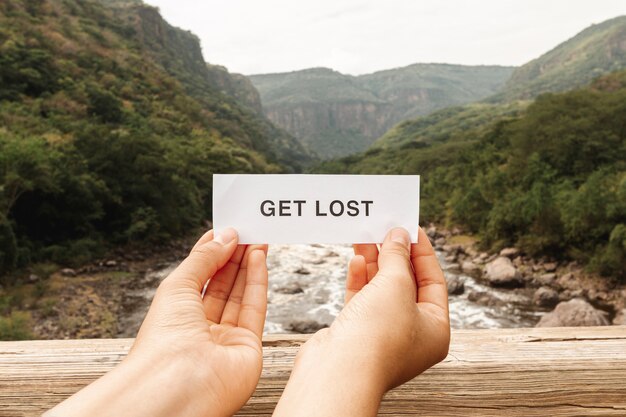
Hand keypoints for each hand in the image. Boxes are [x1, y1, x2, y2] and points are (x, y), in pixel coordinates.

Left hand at [46, 229, 268, 416]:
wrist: (178, 383)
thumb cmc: (165, 339)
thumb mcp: (178, 285)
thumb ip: (204, 258)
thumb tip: (225, 236)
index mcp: (176, 317)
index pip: (197, 279)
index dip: (211, 254)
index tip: (225, 231)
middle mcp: (200, 329)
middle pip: (221, 285)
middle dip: (233, 256)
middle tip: (245, 231)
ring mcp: (225, 339)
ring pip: (240, 295)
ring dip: (248, 264)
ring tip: (256, 238)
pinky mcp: (249, 347)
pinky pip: (255, 308)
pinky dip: (258, 281)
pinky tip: (259, 258)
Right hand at [274, 227, 449, 416]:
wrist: (338, 371)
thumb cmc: (378, 335)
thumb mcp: (396, 284)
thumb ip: (398, 256)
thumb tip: (398, 236)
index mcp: (435, 329)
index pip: (434, 282)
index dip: (422, 252)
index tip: (410, 228)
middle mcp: (411, 334)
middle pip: (406, 284)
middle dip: (395, 255)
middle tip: (385, 228)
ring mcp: (382, 335)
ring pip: (381, 290)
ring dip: (374, 262)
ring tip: (365, 236)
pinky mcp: (356, 334)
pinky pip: (362, 300)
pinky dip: (359, 279)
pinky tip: (355, 260)